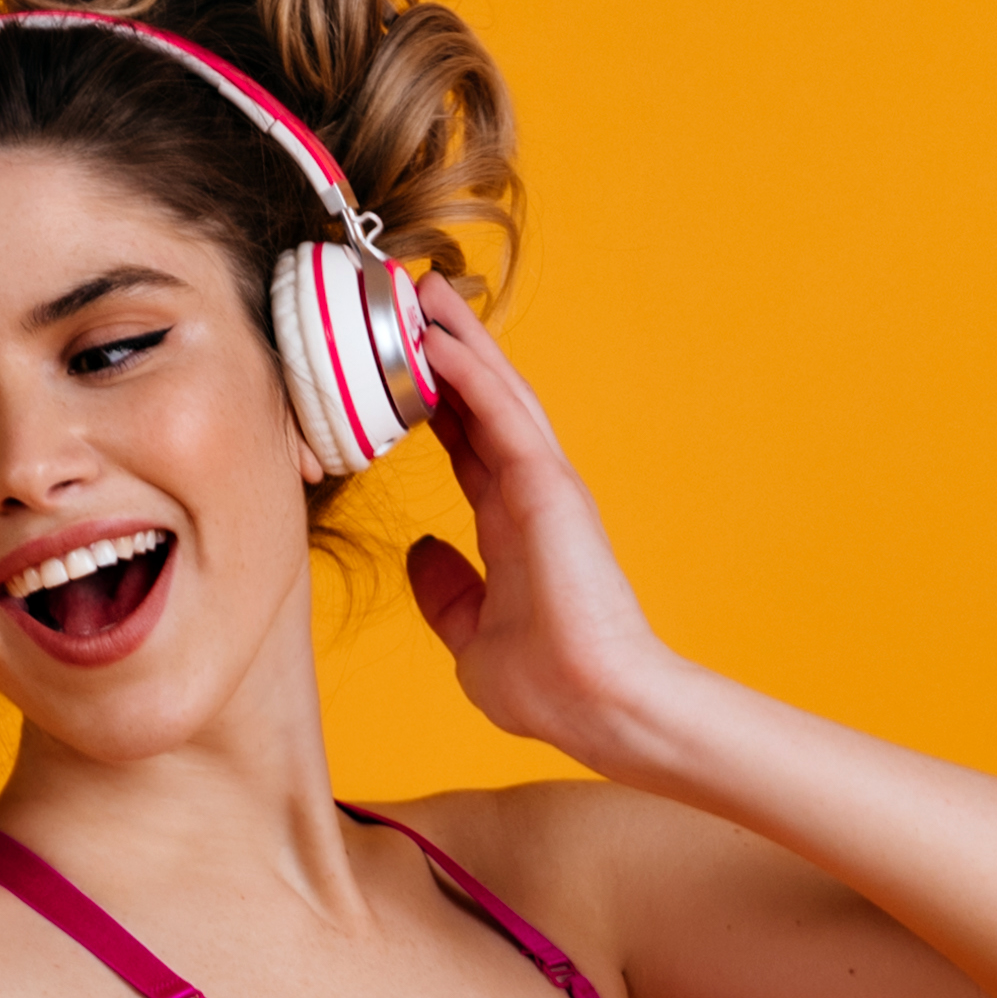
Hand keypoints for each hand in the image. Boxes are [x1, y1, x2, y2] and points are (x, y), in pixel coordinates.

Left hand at [397, 280, 686, 767]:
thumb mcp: (470, 637)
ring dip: (460, 339)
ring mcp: (544, 485)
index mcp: (511, 526)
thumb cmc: (548, 686)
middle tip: (414, 299)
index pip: (467, 446)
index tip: (402, 365)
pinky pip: (501, 416)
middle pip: (484, 404)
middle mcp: (530, 495)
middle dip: (450, 349)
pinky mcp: (550, 486)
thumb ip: (446, 593)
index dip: (436, 401)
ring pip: (496, 393)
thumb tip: (420, 552)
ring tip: (424, 291)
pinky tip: (436, 339)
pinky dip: (469, 373)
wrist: (594, 706)